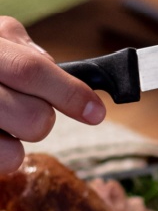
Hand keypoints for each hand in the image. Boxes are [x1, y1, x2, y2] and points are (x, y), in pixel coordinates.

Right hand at [0, 18, 104, 171]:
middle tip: (30, 108)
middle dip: (43, 120)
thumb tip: (55, 68)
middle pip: (34, 117)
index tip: (96, 112)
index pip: (32, 70)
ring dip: (22, 138)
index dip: (70, 93)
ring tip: (5, 120)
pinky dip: (7, 154)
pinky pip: (4, 160)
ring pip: (17, 149)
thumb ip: (22, 49)